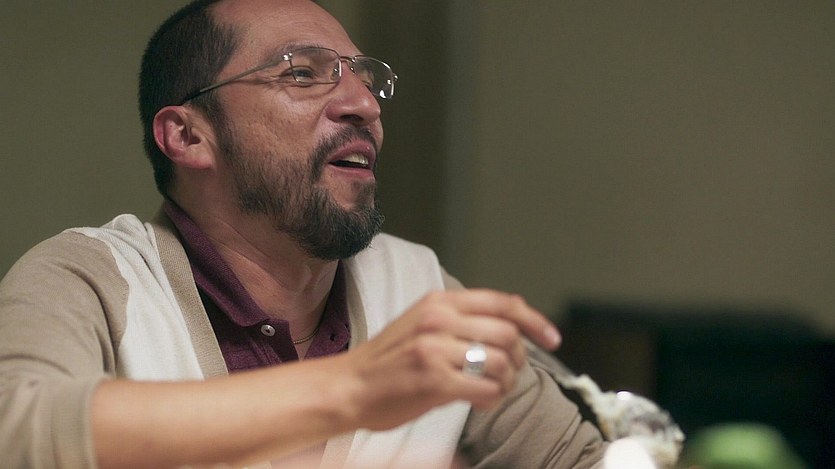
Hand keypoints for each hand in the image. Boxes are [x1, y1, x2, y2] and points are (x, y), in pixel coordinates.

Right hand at [339, 289, 560, 429]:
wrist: (348, 386)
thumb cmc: (388, 361)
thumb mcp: (423, 324)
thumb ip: (461, 321)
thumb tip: (511, 330)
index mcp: (439, 302)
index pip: (504, 303)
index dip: (535, 321)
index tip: (552, 338)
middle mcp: (439, 319)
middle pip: (509, 333)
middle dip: (520, 358)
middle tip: (510, 375)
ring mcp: (436, 349)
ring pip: (502, 361)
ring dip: (507, 382)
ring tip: (493, 390)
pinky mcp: (434, 380)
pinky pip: (486, 387)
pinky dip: (492, 397)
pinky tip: (480, 401)